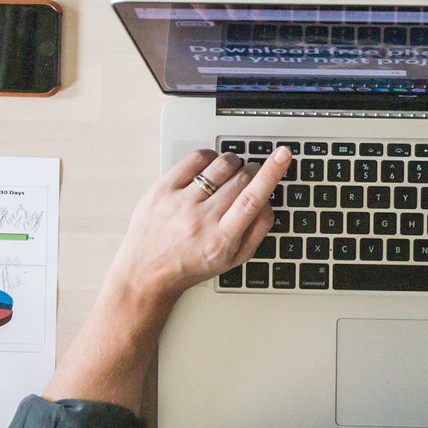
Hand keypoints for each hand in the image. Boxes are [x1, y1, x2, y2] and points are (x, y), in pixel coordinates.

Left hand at [109, 146, 292, 308]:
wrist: (144, 273)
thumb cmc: (190, 266)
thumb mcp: (233, 260)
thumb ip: (259, 230)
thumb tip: (269, 199)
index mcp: (221, 239)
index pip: (252, 199)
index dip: (271, 173)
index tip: (283, 154)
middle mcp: (199, 220)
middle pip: (241, 179)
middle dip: (253, 172)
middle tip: (250, 177)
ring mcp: (179, 203)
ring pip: (221, 166)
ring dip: (234, 163)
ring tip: (229, 175)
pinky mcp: (162, 189)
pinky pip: (195, 159)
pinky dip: (209, 158)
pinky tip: (209, 170)